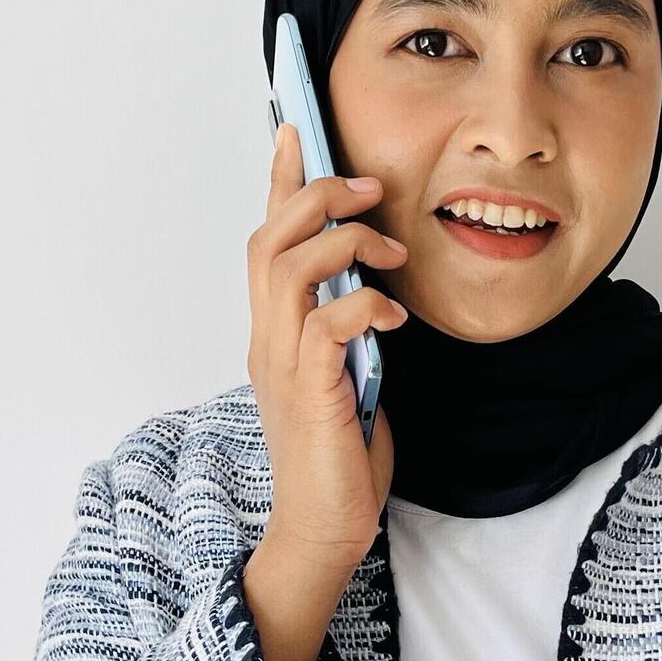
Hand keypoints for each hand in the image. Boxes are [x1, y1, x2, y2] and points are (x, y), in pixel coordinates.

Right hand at [245, 118, 409, 572]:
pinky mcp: (310, 392)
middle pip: (269, 239)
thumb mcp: (347, 372)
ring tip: (390, 253)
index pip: (267, 240)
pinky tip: (394, 315)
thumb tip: (372, 285)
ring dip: (343, 244)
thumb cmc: (339, 456)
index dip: (280, 182)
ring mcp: (282, 364)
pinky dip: (364, 304)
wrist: (324, 529)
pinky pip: (327, 324)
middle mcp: (268, 339)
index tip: (295, 131)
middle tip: (369, 188)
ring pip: (289, 268)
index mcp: (273, 330)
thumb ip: (347, 327)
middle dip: (318, 197)